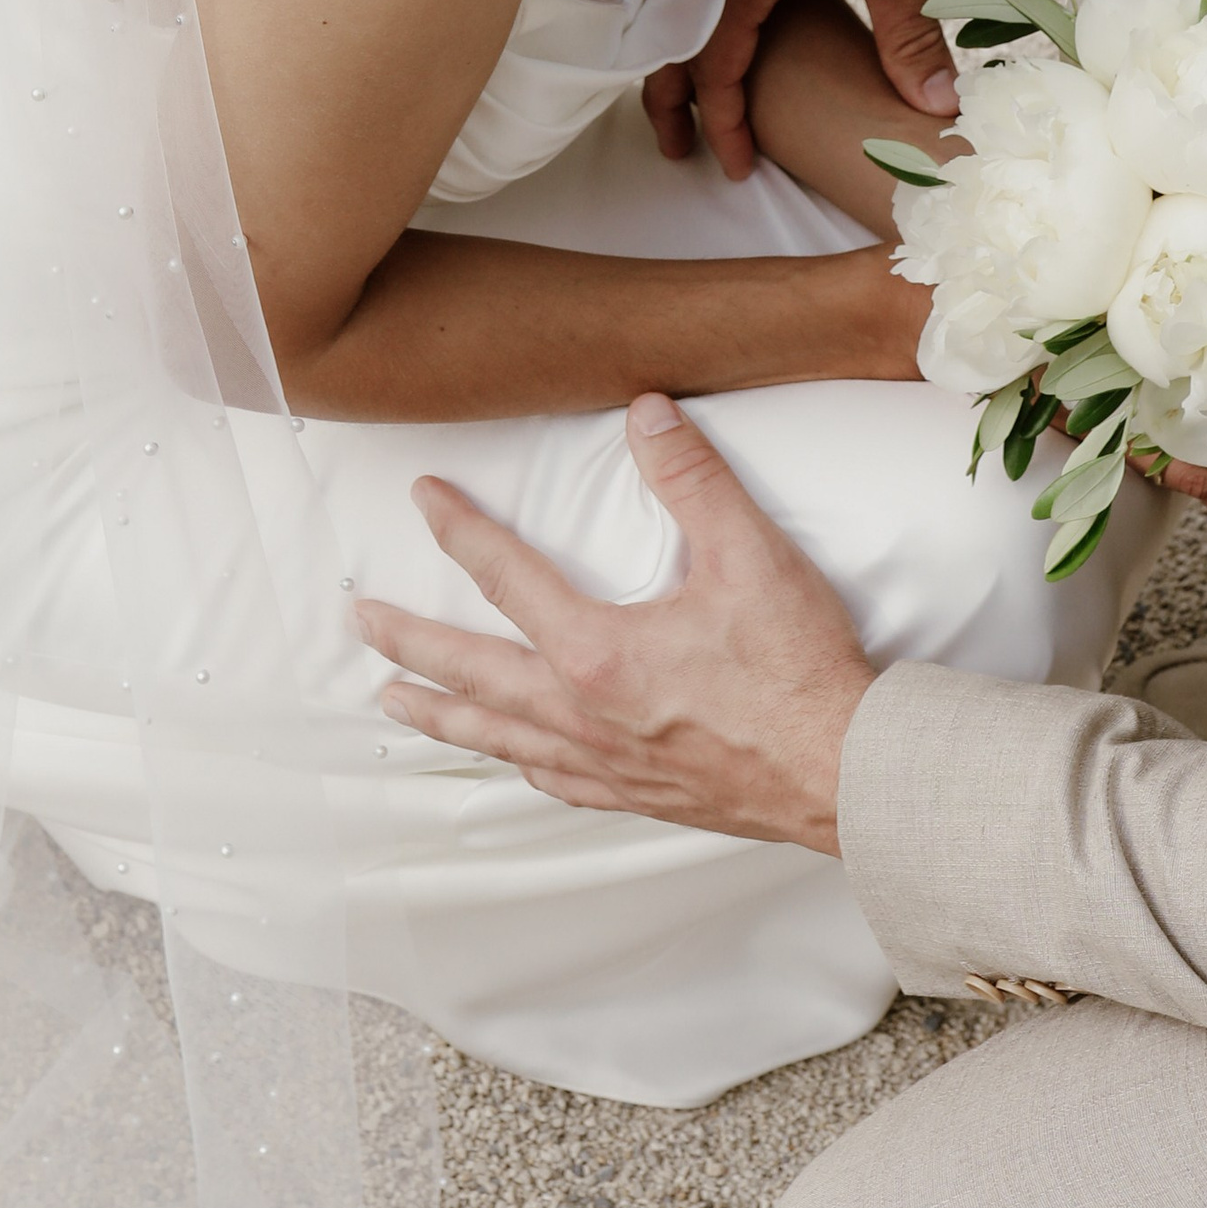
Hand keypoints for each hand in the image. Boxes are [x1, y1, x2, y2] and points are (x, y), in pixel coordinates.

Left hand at [362, 393, 877, 852]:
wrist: (845, 772)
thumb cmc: (799, 673)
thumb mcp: (749, 555)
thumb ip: (691, 478)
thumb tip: (648, 413)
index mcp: (596, 653)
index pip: (505, 577)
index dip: (459, 529)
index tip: (425, 498)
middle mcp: (582, 714)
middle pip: (469, 672)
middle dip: (408, 640)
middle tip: (361, 621)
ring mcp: (603, 763)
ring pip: (495, 736)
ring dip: (438, 713)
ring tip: (393, 700)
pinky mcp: (635, 795)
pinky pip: (549, 779)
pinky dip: (512, 761)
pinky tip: (509, 758)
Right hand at [643, 0, 952, 182]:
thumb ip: (906, 37)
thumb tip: (937, 104)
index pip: (714, 67)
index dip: (726, 124)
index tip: (739, 165)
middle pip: (668, 37)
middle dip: (668, 101)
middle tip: (674, 147)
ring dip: (669, 46)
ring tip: (677, 87)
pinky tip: (700, 5)